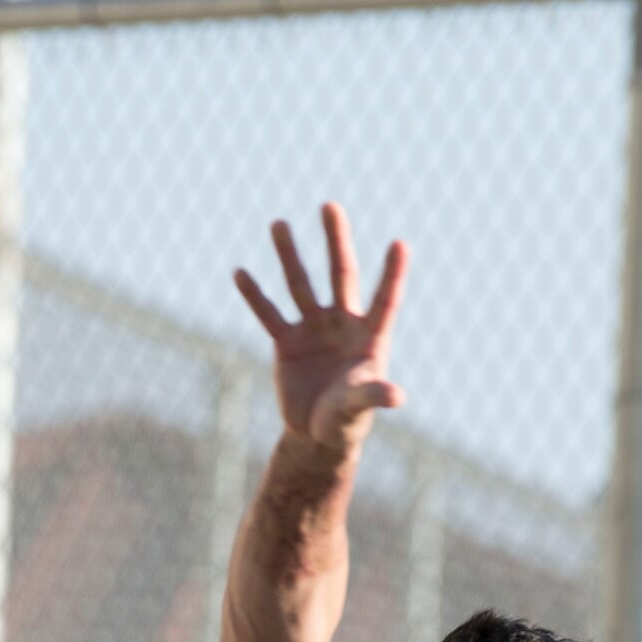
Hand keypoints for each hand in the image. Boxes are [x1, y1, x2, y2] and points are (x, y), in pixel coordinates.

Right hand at [234, 203, 408, 453]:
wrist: (317, 435)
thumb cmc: (348, 421)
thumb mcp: (360, 407)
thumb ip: (374, 395)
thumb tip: (397, 396)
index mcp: (368, 336)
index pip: (384, 299)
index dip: (393, 274)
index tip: (400, 243)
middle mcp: (342, 323)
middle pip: (340, 274)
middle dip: (335, 241)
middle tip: (330, 206)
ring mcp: (312, 329)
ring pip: (300, 285)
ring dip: (290, 255)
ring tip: (279, 224)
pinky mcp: (286, 342)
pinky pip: (268, 314)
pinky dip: (255, 296)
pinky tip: (241, 273)